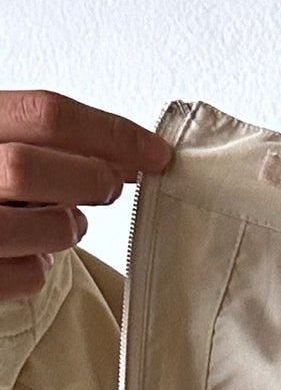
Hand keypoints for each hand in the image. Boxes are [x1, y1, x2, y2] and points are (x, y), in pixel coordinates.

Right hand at [0, 91, 171, 304]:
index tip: (155, 154)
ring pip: (41, 226)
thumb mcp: (0, 144)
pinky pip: (30, 275)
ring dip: (70, 227)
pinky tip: (30, 252)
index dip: (111, 133)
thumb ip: (42, 142)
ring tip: (61, 222)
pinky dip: (43, 266)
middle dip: (88, 179)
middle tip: (109, 186)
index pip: (43, 114)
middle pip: (32, 167)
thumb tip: (127, 159)